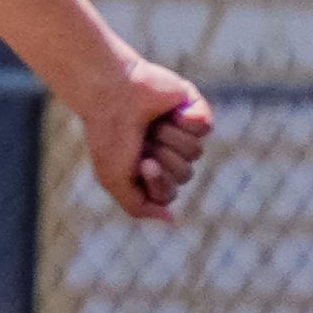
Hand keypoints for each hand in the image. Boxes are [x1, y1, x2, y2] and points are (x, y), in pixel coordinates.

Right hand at [76, 55, 211, 221]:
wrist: (111, 94)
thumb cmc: (108, 136)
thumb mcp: (113, 179)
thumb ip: (138, 206)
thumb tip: (171, 219)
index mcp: (147, 170)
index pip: (169, 193)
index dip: (158, 182)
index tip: (141, 163)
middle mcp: (166, 153)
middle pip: (184, 174)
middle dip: (163, 157)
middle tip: (143, 140)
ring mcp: (181, 133)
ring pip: (195, 152)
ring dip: (169, 137)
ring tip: (151, 122)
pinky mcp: (194, 111)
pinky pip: (204, 128)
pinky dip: (184, 121)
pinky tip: (167, 111)